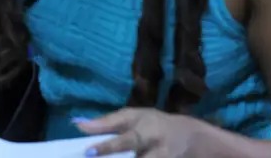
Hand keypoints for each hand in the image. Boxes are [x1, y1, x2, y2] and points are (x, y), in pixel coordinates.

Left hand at [77, 108, 206, 156]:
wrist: (191, 138)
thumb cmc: (154, 123)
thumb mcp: (134, 116)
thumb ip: (108, 122)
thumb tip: (79, 125)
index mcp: (146, 129)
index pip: (125, 140)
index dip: (106, 147)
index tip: (88, 152)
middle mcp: (156, 148)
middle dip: (113, 157)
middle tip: (91, 157)